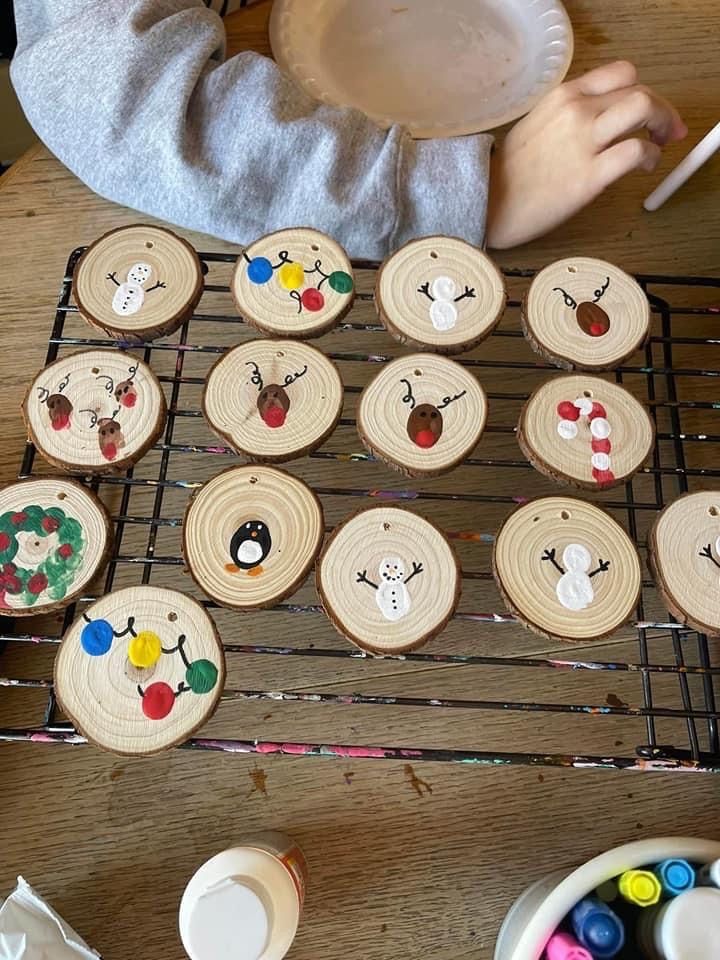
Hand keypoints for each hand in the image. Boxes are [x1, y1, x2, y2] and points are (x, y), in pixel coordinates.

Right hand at [486, 61, 686, 248]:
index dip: (643, 90)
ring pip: (644, 109)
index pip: (620, 74)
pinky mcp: (590, 174)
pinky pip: (637, 152)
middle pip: (639, 90)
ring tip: (657, 146)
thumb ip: (570, 116)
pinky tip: (644, 168)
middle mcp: (576, 110)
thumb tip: (605, 122)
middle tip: (665, 130)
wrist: (488, 203)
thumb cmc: (509, 174)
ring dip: (661, 125)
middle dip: (661, 110)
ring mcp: (583, 140)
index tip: (650, 109)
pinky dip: (651, 157)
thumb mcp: (536, 126)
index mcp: (562, 96)